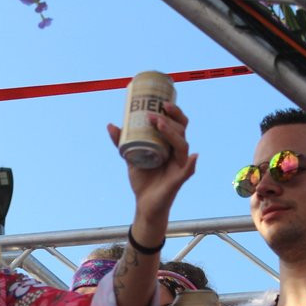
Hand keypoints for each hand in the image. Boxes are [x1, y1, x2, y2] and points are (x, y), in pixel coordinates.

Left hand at [108, 102, 197, 234]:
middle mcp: (177, 153)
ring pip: (182, 145)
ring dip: (172, 134)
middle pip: (182, 130)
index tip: (161, 102)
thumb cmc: (142, 179)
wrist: (144, 203)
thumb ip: (121, 142)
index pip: (177, 124)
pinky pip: (188, 171)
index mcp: (169, 145)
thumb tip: (111, 124)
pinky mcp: (179, 180)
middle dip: (170, 119)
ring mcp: (180, 166)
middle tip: (153, 114)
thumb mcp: (129, 157)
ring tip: (159, 124)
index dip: (174, 112)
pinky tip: (194, 157)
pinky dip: (191, 164)